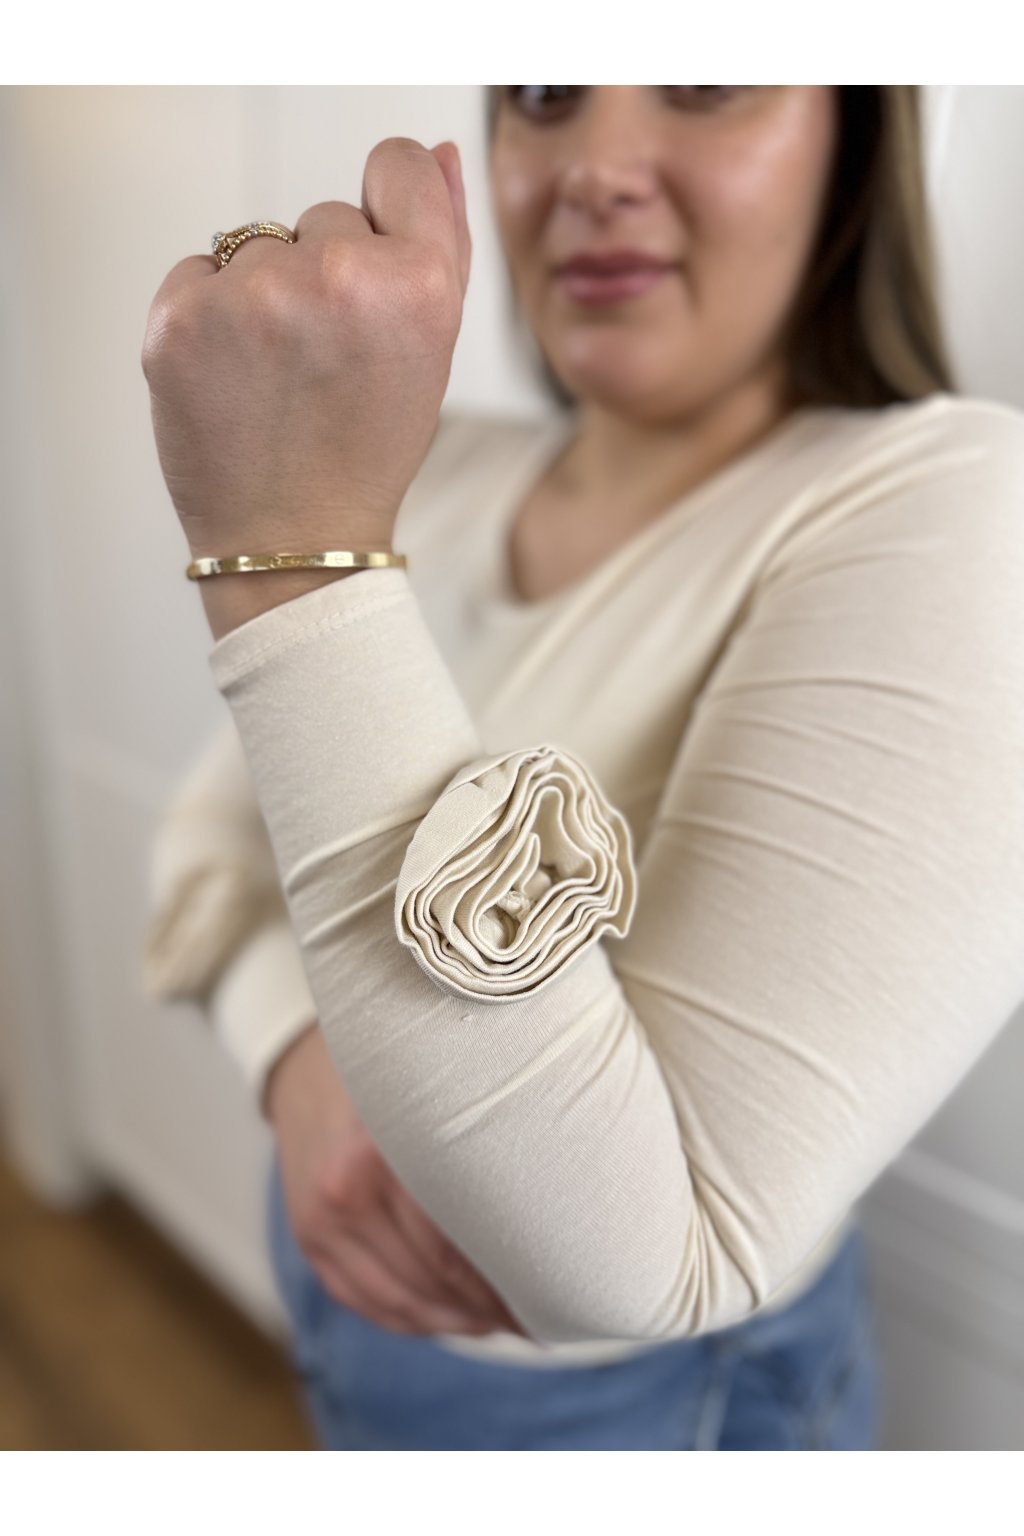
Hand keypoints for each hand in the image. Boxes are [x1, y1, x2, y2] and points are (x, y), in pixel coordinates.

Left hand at [140, 138, 470, 559]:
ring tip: (279, 378)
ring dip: (265, 296)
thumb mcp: (433, 351)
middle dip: (325, 275)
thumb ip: (443, 242)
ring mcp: (252, 296)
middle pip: (324, 215)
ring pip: (258, 244)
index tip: (374, 263)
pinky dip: (210, 316)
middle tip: (328, 365)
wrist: (294, 538)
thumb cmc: (366, 450)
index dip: (387, 211)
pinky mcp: (180, 317)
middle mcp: (337, 276)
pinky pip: (198, 272)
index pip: (397, 165)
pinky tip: (236, 378)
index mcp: (417, 284)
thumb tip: (435, 152)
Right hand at [266, 1022, 527, 1339]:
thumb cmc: (389, 1076)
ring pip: (400, 1303)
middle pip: (429, 1281)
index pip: (450, 1251)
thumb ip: (474, 1146)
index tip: (543, 1291)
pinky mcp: (309, 1241)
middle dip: (487, 1307)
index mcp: (381, 1155)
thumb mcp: (432, 1095)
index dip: (501, 1283)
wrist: (304, 1067)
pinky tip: (451, 1315)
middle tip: (532, 1312)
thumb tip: (539, 1213)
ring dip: (455, 1321)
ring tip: (499, 1320)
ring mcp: (320, 1224)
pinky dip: (413, 1318)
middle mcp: (345, 1194)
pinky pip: (366, 1302)